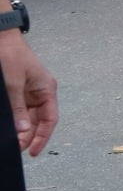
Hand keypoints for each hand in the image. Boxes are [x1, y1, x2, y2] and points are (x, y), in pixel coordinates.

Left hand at [1, 34, 57, 157]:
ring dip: (20, 129)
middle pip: (37, 121)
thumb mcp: (14, 83)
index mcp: (46, 90)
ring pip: (27, 117)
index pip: (49, 119)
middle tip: (14, 148)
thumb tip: (22, 130)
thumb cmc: (10, 56)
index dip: (43, 137)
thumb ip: (18, 108)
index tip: (32, 152)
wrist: (0, 38)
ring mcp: (28, 92)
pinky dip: (13, 119)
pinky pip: (17, 110)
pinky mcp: (17, 91)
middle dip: (28, 136)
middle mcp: (40, 93)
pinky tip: (7, 127)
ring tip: (10, 141)